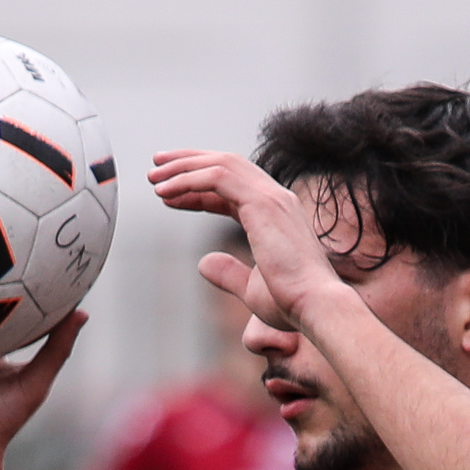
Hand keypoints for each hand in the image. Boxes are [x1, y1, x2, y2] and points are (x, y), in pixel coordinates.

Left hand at [147, 150, 347, 332]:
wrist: (315, 306)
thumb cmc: (292, 304)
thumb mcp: (251, 289)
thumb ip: (228, 273)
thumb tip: (203, 263)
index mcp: (275, 215)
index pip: (231, 189)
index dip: (198, 188)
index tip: (170, 194)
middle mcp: (275, 198)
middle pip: (226, 166)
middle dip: (189, 164)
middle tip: (157, 168)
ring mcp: (271, 197)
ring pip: (220, 165)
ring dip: (184, 168)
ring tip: (155, 178)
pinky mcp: (262, 202)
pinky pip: (217, 178)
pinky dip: (189, 180)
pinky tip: (166, 192)